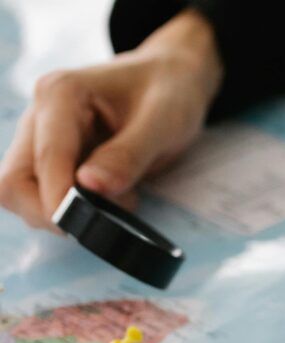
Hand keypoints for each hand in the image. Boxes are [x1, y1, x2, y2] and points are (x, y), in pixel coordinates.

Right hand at [0, 8, 222, 232]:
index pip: (45, 158)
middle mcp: (40, 115)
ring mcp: (41, 138)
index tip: (81, 225)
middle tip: (105, 218)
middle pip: (15, 182)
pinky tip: (111, 196)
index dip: (58, 198)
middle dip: (52, 212)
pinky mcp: (52, 158)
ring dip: (65, 212)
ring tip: (118, 199)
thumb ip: (128, 155)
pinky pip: (44, 194)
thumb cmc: (169, 92)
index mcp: (61, 94)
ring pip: (22, 192)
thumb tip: (90, 187)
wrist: (173, 78)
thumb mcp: (162, 122)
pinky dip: (74, 208)